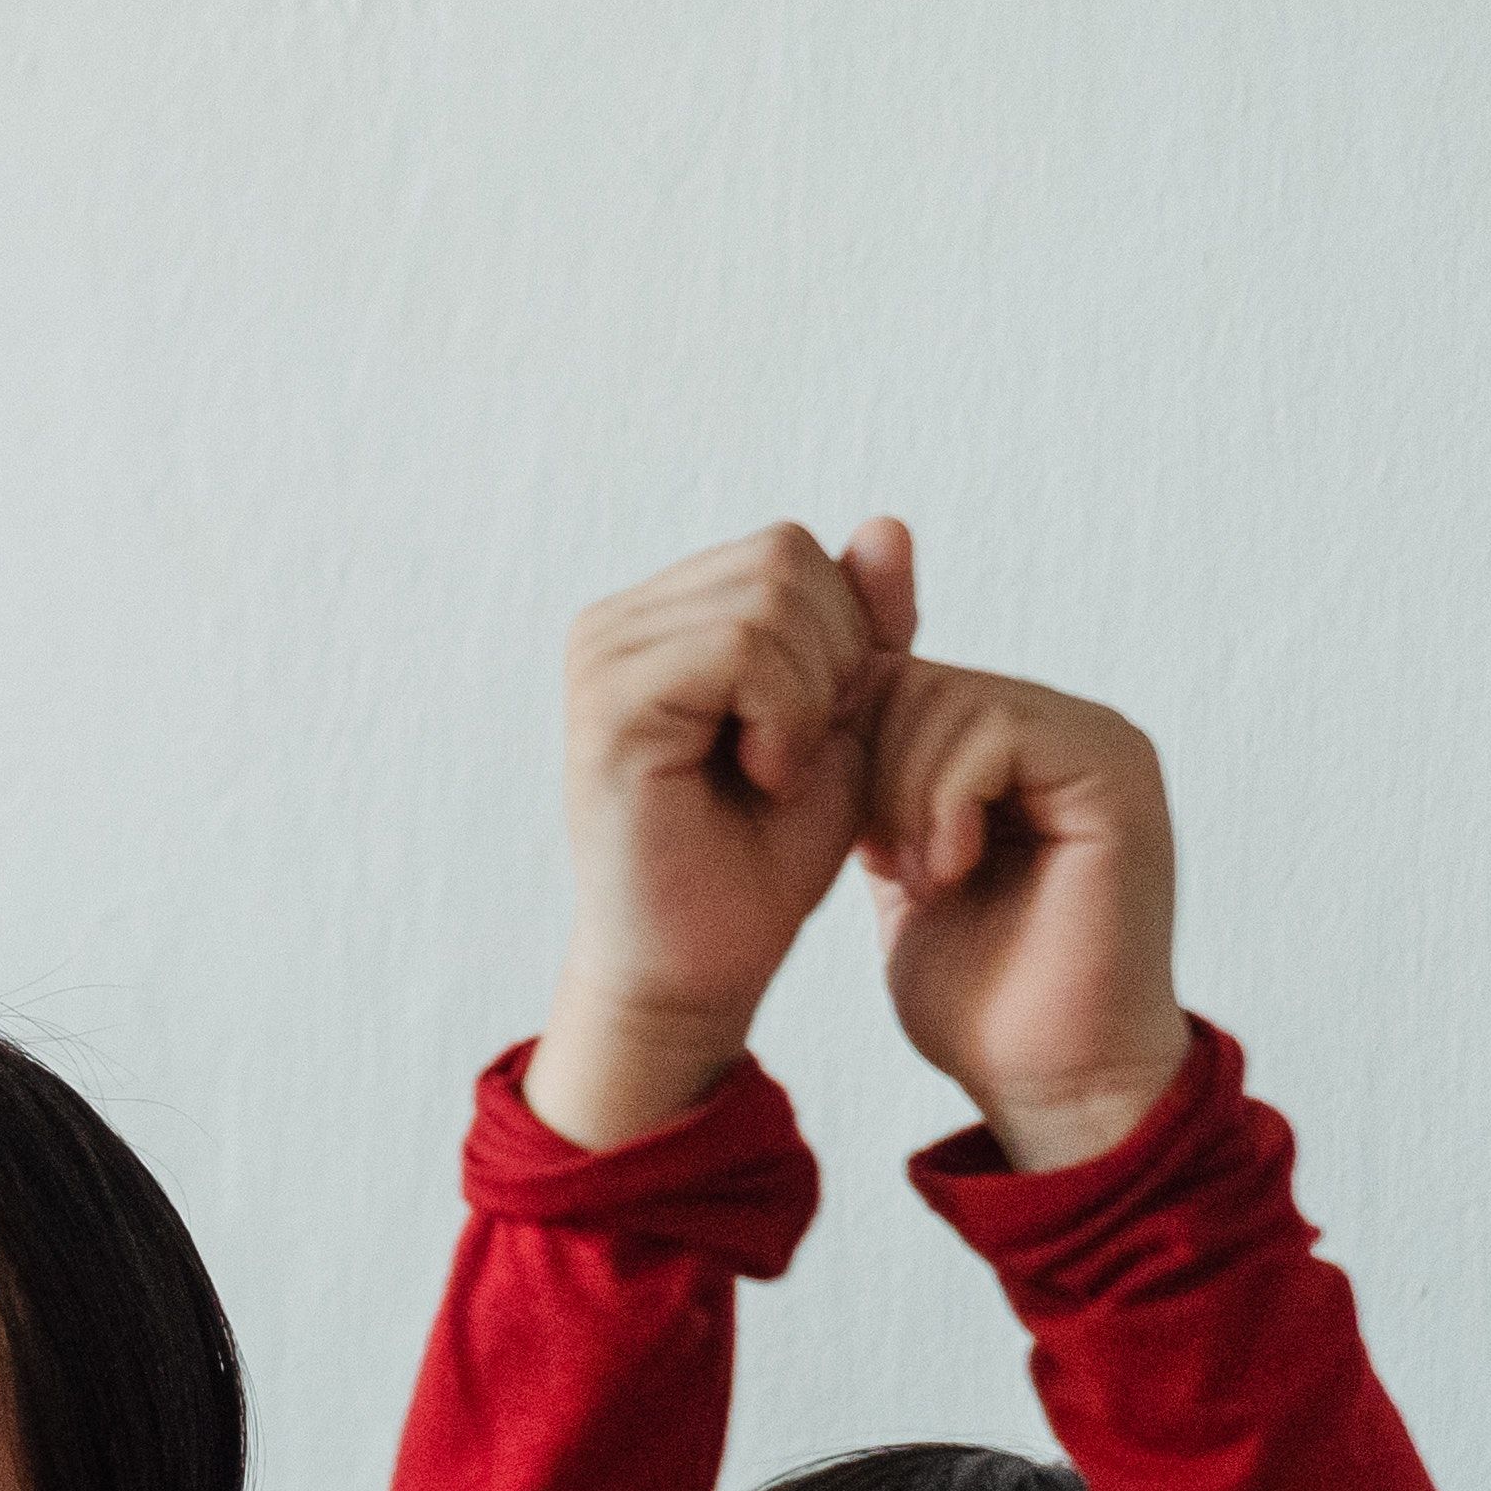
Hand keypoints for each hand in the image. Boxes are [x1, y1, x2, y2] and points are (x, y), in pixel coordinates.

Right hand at [531, 517, 919, 1149]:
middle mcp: (614, 624)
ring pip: (771, 597)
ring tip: (776, 771)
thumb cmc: (761, 857)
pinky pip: (742, 648)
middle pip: (786, 557)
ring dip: (812, 696)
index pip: (793, 550)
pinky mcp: (608, 703)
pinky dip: (786, 715)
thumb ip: (865, 624)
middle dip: (834, 659)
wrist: (703, 966)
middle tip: (799, 756)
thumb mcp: (844, 717)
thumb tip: (890, 524)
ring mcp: (601, 657)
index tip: (818, 733)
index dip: (845, 634)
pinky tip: (761, 775)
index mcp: (659, 617)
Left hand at [860, 659, 1182, 1172]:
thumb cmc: (983, 998)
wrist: (1052, 1082)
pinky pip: (995, 732)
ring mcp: (1102, 744)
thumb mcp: (902, 869)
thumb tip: (823, 715)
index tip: (853, 842)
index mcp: (1023, 746)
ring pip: (948, 698)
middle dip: (871, 774)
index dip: (845, 751)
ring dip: (905, 798)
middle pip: (915, 678)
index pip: (899, 681)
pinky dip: (945, 804)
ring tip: (927, 880)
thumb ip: (882, 790)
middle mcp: (1069, 730)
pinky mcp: (1115, 773)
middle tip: (890, 867)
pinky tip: (952, 875)